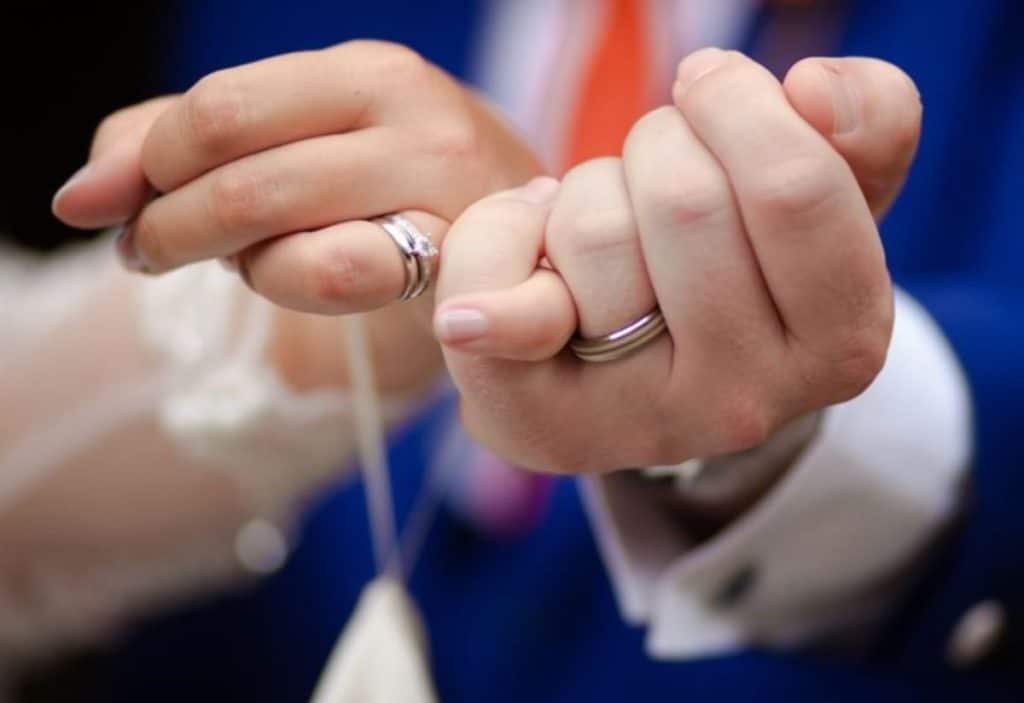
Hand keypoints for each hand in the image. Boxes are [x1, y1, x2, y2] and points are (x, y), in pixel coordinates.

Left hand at [53, 40, 541, 315]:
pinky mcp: (454, 261)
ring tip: (230, 261)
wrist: (516, 241)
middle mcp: (413, 114)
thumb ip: (175, 143)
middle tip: (145, 252)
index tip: (111, 208)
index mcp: (367, 71)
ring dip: (225, 259)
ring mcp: (441, 190)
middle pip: (237, 167)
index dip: (141, 167)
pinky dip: (284, 284)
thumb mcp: (295, 138)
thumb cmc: (389, 187)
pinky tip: (284, 277)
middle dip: (166, 223)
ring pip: (278, 229)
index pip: (216, 110)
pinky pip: (333, 279)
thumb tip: (79, 197)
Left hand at [433, 51, 921, 472]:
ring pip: (594, 231)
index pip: (792, 187)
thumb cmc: (733, 265)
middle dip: (655, 148)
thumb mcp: (826, 194)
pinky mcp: (543, 426)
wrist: (644, 371)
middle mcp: (747, 403)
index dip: (736, 107)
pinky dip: (491, 248)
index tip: (706, 91)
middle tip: (652, 182)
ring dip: (585, 194)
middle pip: (683, 201)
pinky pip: (497, 290)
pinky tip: (479, 300)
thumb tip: (811, 90)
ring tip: (602, 241)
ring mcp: (640, 423)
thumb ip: (866, 123)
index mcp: (839, 342)